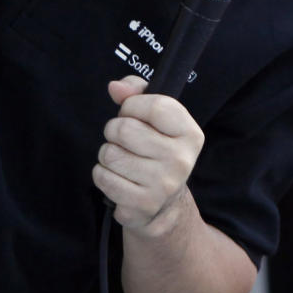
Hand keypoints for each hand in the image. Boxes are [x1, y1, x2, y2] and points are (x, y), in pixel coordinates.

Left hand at [93, 75, 204, 232]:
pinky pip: (103, 177)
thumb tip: (115, 87)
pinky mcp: (141, 204)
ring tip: (122, 159)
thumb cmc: (157, 149)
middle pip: (125, 129)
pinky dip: (103, 174)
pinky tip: (118, 177)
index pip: (154, 105)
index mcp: (190, 134)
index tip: (130, 112)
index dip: (132, 105)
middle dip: (114, 130)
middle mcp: (181, 160)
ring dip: (107, 154)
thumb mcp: (157, 118)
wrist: (165, 203)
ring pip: (109, 154)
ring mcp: (162, 185)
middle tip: (123, 140)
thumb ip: (138, 93)